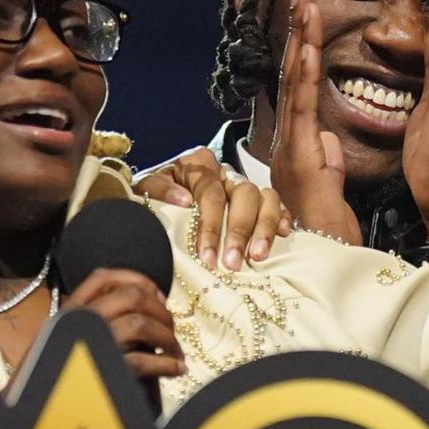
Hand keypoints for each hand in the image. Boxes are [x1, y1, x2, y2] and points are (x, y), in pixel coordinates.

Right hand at [60, 267, 185, 383]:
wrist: (39, 407)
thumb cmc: (61, 373)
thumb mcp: (70, 337)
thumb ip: (98, 319)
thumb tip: (149, 307)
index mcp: (71, 310)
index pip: (104, 277)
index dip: (139, 282)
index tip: (159, 298)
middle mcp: (81, 321)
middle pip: (132, 297)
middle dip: (161, 311)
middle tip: (172, 330)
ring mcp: (93, 344)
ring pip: (141, 324)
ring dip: (168, 338)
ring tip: (177, 354)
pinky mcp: (105, 371)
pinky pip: (143, 361)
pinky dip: (166, 365)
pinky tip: (176, 370)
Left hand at [132, 147, 291, 270]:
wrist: (155, 201)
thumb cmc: (151, 198)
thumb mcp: (143, 190)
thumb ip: (157, 190)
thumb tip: (183, 200)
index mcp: (197, 164)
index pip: (211, 193)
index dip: (210, 226)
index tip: (206, 256)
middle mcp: (224, 171)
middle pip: (244, 194)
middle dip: (239, 231)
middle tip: (232, 264)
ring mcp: (242, 184)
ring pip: (266, 197)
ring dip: (265, 228)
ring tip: (257, 257)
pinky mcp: (256, 199)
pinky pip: (277, 202)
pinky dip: (283, 217)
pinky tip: (285, 235)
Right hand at [269, 0, 362, 244]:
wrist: (320, 261)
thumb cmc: (326, 232)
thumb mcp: (331, 187)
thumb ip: (328, 159)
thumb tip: (330, 140)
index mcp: (301, 143)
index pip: (304, 84)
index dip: (306, 45)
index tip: (310, 12)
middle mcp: (290, 139)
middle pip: (294, 74)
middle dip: (298, 29)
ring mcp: (291, 146)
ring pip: (295, 83)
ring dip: (300, 40)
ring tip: (304, 4)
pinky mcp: (298, 159)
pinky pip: (303, 110)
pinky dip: (305, 77)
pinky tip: (308, 49)